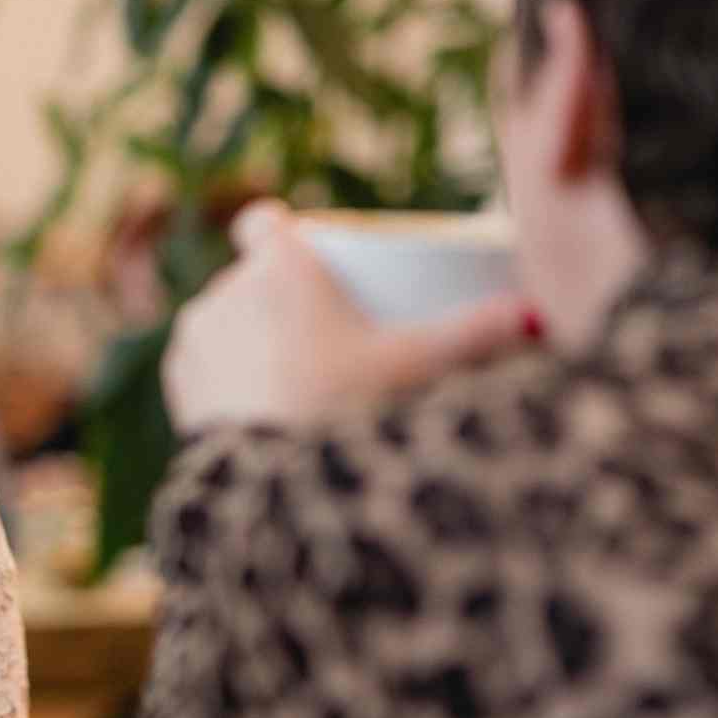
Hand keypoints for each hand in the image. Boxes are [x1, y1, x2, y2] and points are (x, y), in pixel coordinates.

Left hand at [163, 201, 534, 430]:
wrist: (273, 494)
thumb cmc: (346, 413)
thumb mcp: (418, 367)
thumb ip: (477, 334)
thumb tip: (537, 316)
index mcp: (275, 269)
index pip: (263, 223)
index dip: (279, 230)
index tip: (304, 248)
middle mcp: (222, 294)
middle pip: (250, 277)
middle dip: (279, 295)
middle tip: (322, 328)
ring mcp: (194, 340)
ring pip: (223, 320)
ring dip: (250, 335)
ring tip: (293, 367)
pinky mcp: (180, 386)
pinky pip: (203, 364)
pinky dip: (227, 374)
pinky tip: (254, 392)